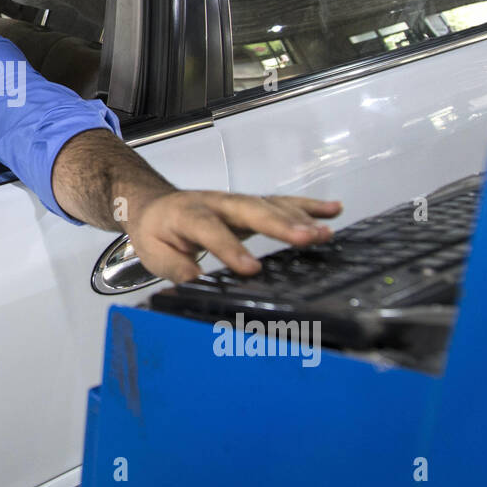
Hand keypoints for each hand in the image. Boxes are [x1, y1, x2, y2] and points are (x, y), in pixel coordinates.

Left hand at [125, 190, 342, 282]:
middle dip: (280, 225)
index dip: (231, 248)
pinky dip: (308, 206)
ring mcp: (237, 202)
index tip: (251, 268)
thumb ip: (177, 268)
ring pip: (271, 206)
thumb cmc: (156, 230)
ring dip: (300, 218)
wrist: (154, 203)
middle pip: (251, 210)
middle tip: (307, 238)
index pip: (211, 230)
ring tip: (325, 232)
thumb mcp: (155, 254)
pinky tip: (333, 210)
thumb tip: (198, 285)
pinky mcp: (251, 205)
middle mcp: (217, 203)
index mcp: (187, 214)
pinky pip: (282, 203)